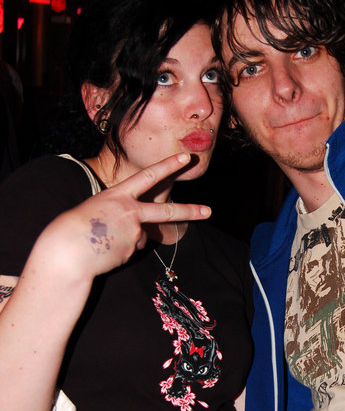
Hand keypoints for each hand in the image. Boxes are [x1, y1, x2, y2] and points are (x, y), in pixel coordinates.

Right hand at [40, 153, 210, 279]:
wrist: (68, 251)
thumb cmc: (73, 229)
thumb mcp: (96, 211)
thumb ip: (120, 216)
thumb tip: (139, 232)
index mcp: (118, 194)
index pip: (148, 176)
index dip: (168, 166)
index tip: (185, 158)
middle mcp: (130, 211)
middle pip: (167, 211)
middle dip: (190, 210)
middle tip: (208, 211)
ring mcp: (135, 231)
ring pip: (141, 236)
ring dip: (126, 240)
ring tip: (104, 242)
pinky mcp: (134, 250)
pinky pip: (132, 250)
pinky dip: (121, 252)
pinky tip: (105, 252)